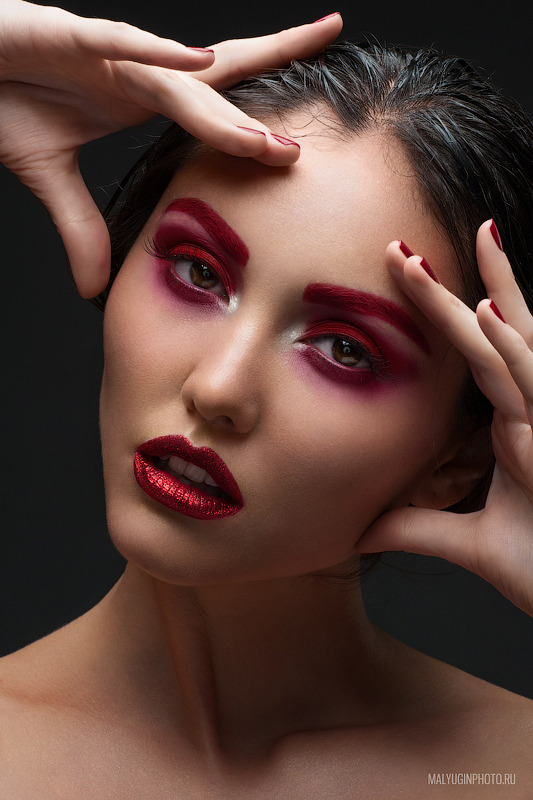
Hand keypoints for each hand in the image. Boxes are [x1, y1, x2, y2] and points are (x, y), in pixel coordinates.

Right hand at [0, 1, 341, 296]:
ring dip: (223, 113)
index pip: (213, 106)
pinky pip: (116, 43)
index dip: (255, 122)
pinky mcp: (64, 34)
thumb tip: (95, 287)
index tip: (297, 148)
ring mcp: (106, 53)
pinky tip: (197, 63)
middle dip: (261, 115)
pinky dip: (154, 54)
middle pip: (217, 87)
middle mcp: (136, 72)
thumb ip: (79, 226)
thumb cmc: (3, 99)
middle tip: (307, 151)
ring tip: (267, 142)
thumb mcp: (48, 175)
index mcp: (139, 98)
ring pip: (178, 83)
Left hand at [357, 220, 532, 616]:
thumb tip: (363, 529)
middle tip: (402, 248)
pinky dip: (510, 352)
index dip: (441, 315)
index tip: (407, 275)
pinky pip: (530, 389)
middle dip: (451, 288)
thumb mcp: (469, 543)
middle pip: (496, 332)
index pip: (476, 353)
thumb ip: (418, 528)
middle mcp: (532, 411)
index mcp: (515, 423)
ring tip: (446, 252)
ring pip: (514, 348)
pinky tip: (484, 317)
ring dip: (483, 297)